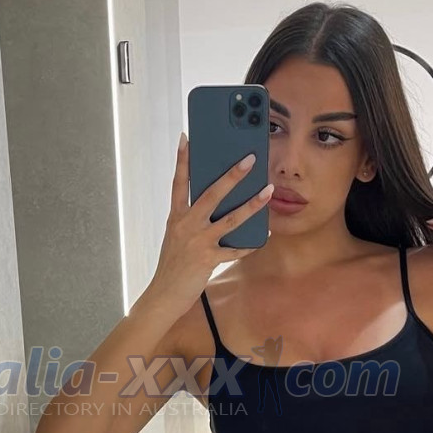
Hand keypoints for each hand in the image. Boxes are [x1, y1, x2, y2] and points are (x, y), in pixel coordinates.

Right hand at [145, 133, 272, 316]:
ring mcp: (198, 242)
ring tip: (268, 191)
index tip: (187, 138)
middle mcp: (186, 225)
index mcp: (176, 217)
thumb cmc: (173, 264)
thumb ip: (191, 219)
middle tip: (249, 158)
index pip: (178, 183)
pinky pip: (235, 250)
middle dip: (232, 175)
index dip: (182, 160)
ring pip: (230, 219)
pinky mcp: (208, 259)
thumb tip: (215, 203)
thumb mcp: (177, 236)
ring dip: (252, 204)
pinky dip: (251, 243)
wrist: (164, 294)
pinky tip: (264, 235)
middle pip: (211, 194)